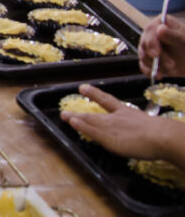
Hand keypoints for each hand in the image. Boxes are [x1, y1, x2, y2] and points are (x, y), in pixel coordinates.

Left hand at [59, 84, 177, 160]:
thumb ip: (147, 127)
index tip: (83, 87)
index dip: (95, 94)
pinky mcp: (109, 139)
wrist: (162, 136)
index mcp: (128, 113)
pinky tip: (73, 123)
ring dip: (76, 119)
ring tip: (64, 116)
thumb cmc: (164, 133)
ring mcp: (112, 129)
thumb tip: (152, 131)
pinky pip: (92, 132)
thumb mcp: (154, 126)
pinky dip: (82, 127)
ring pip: (90, 122)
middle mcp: (116, 119)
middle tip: (65, 111)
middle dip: (80, 114)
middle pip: (94, 115)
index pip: (109, 101)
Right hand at [139, 14, 184, 78]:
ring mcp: (148, 47)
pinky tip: (159, 75)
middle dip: (157, 57)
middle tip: (170, 65)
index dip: (152, 42)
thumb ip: (174, 35)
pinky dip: (150, 72)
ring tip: (171, 69)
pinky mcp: (149, 59)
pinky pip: (143, 66)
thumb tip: (160, 29)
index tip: (156, 54)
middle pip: (145, 44)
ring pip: (143, 56)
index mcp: (161, 24)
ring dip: (155, 65)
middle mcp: (152, 34)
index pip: (150, 30)